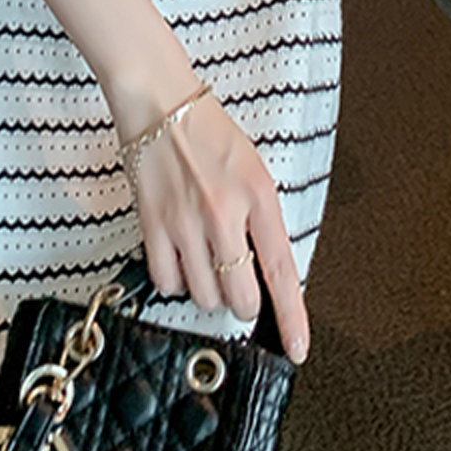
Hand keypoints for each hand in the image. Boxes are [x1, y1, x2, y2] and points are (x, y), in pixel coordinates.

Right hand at [117, 92, 309, 363]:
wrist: (160, 103)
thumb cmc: (209, 132)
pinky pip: (166, 282)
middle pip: (239, 297)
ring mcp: (186, 220)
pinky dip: (173, 280)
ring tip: (204, 258)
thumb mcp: (253, 169)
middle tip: (237, 284)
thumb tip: (267, 272)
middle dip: (242, 302)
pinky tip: (178, 255)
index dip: (291, 317)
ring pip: (203, 296)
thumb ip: (262, 219)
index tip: (297, 348)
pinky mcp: (152, 223)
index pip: (281, 269)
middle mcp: (224, 211)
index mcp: (258, 194)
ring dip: (207, 289)